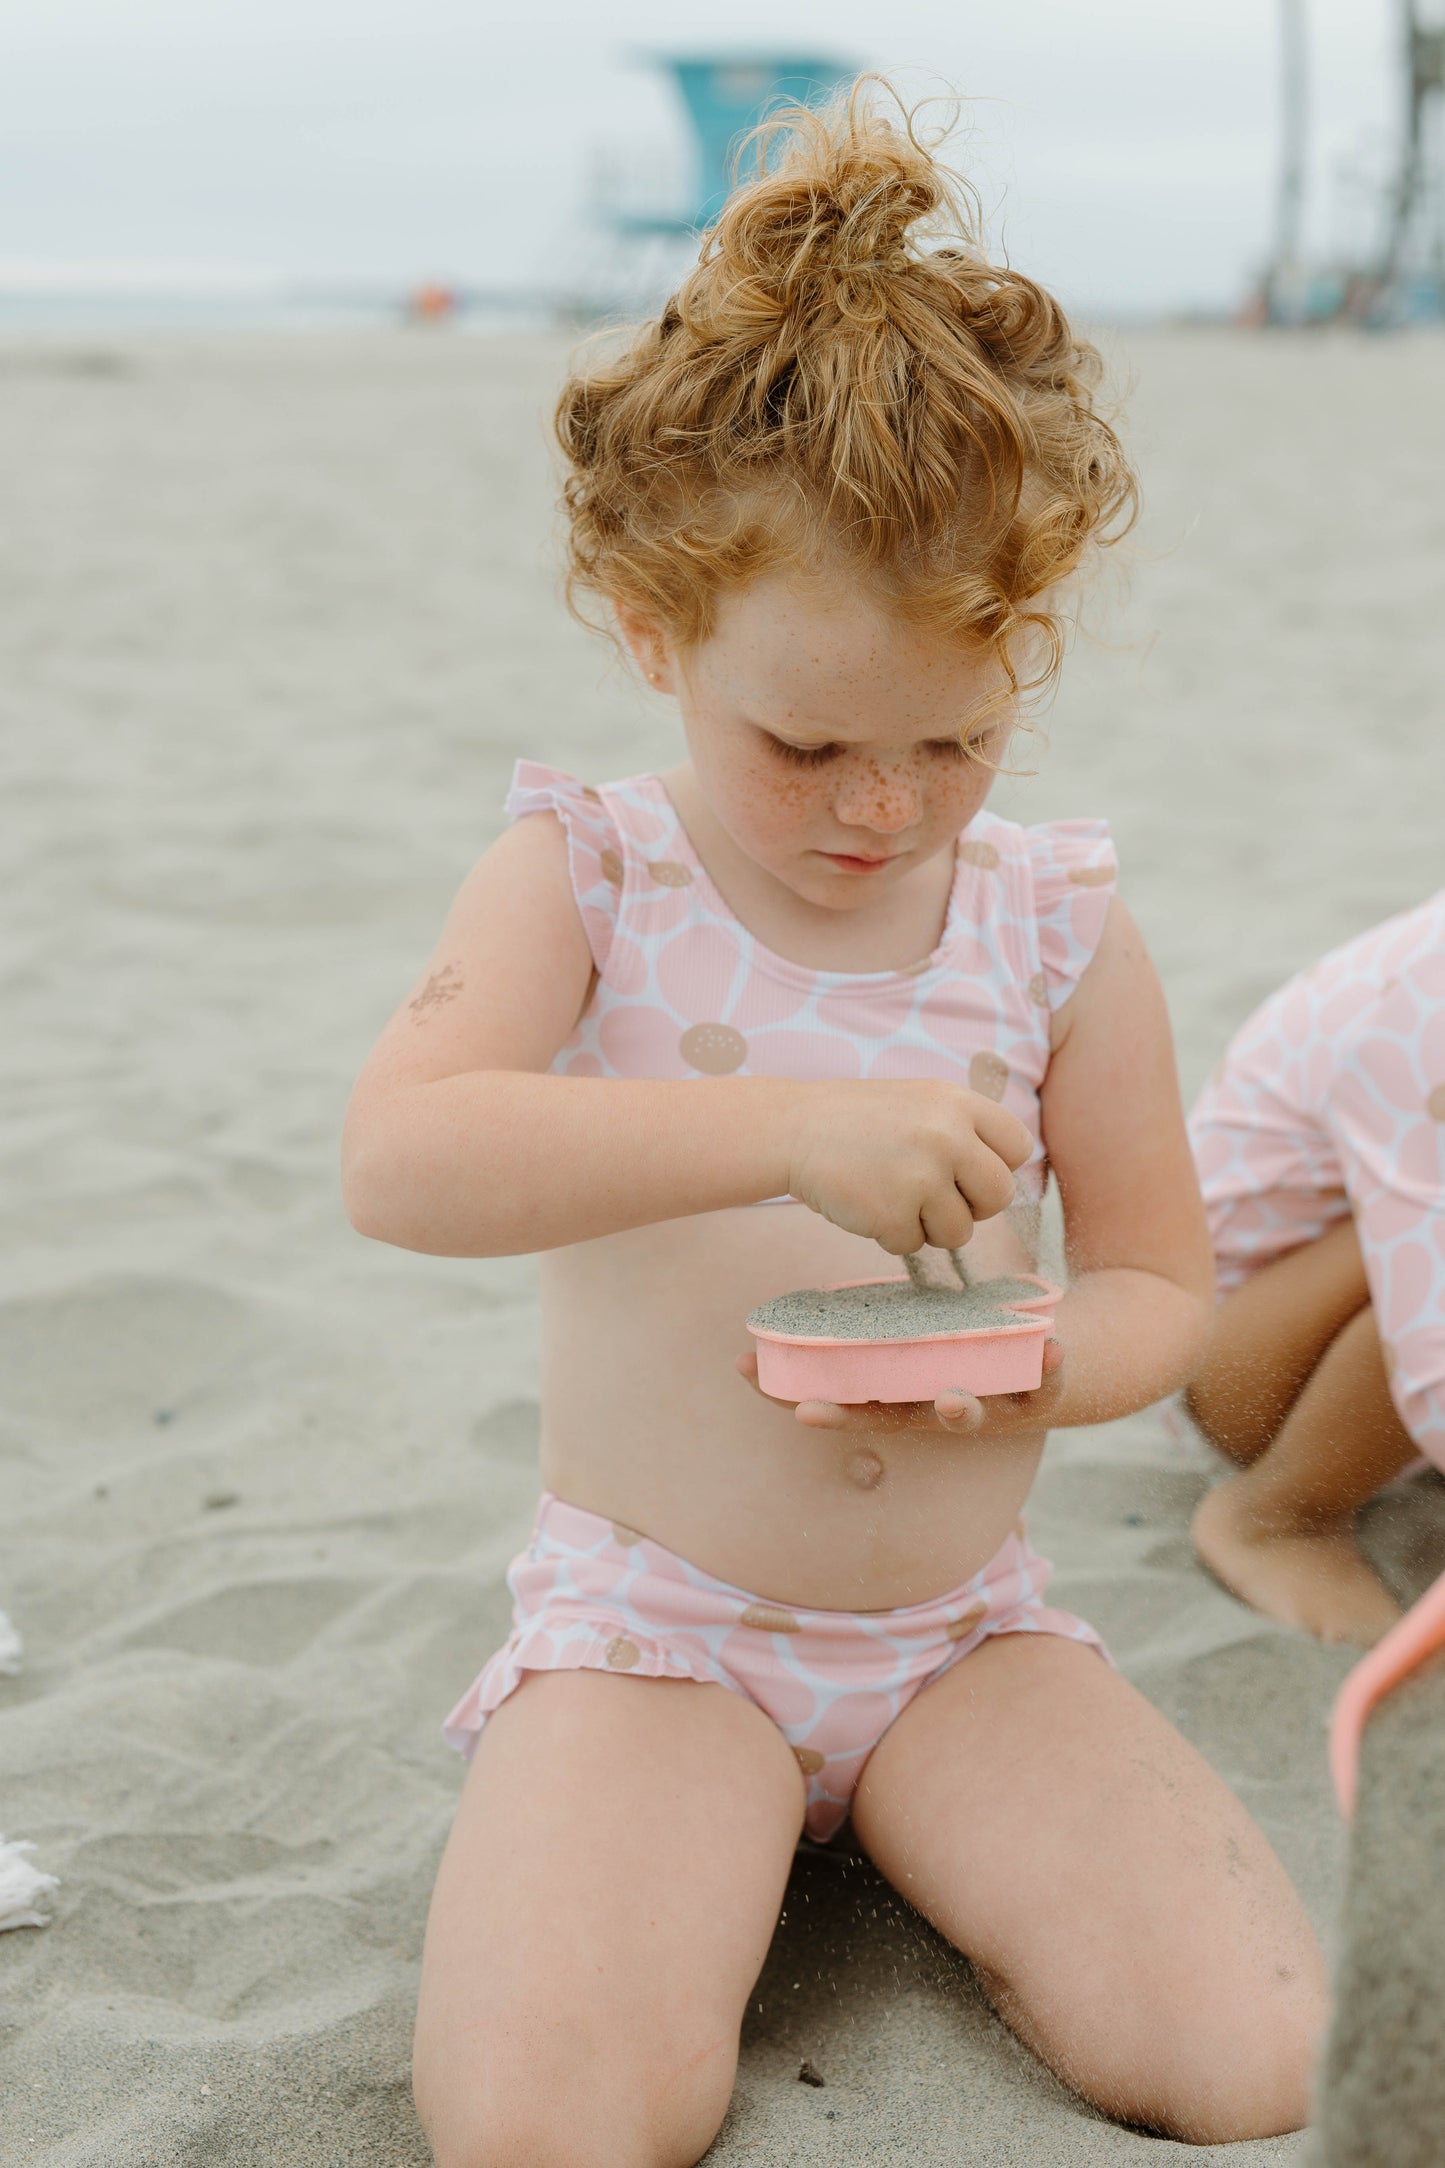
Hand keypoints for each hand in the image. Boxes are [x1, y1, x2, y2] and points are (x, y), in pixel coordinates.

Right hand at [735, 1336, 1066, 1438]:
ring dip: (957, 1411)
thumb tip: (816, 1302)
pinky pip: (1046, 1386)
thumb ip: (880, 1333)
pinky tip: (1054, 1346)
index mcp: (911, 1398)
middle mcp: (940, 1412)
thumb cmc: (970, 1355)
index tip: (766, 1389)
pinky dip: (1050, 1368)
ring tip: (950, 1399)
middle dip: (852, 1417)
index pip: (851, 1403)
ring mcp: (990, 1408)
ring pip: (969, 1418)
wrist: (1051, 1373)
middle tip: (808, 1414)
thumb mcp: (924, 1346)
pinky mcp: (1040, 1396)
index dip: (810, 1399)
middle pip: (893, 1420)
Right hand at [784, 1078, 1033, 1253]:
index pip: (1018, 1147)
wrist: (793, 1130)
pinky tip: (869, 1205)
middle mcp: (947, 1136)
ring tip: (895, 1197)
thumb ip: (966, 1130)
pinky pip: (913, 1245)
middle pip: (999, 1195)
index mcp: (958, 1103)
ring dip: (929, 1226)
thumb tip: (1003, 1179)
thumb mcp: (922, 1102)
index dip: (996, 1166)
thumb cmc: (859, 1121)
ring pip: (959, 1231)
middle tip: (936, 1197)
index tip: (968, 1172)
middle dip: (971, 1206)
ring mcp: (921, 1176)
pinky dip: (891, 1235)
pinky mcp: (893, 1214)